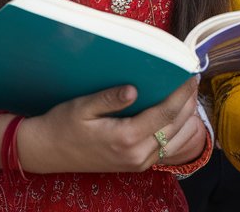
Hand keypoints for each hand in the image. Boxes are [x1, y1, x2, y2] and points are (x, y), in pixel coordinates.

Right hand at [18, 77, 205, 173]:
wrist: (46, 152)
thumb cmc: (63, 125)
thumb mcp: (82, 107)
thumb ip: (109, 98)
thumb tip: (134, 89)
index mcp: (125, 138)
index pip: (166, 113)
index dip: (182, 92)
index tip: (191, 74)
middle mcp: (136, 155)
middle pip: (177, 126)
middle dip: (189, 101)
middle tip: (194, 79)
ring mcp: (137, 163)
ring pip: (177, 140)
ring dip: (188, 117)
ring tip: (190, 94)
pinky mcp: (136, 165)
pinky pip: (167, 149)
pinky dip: (180, 131)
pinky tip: (180, 115)